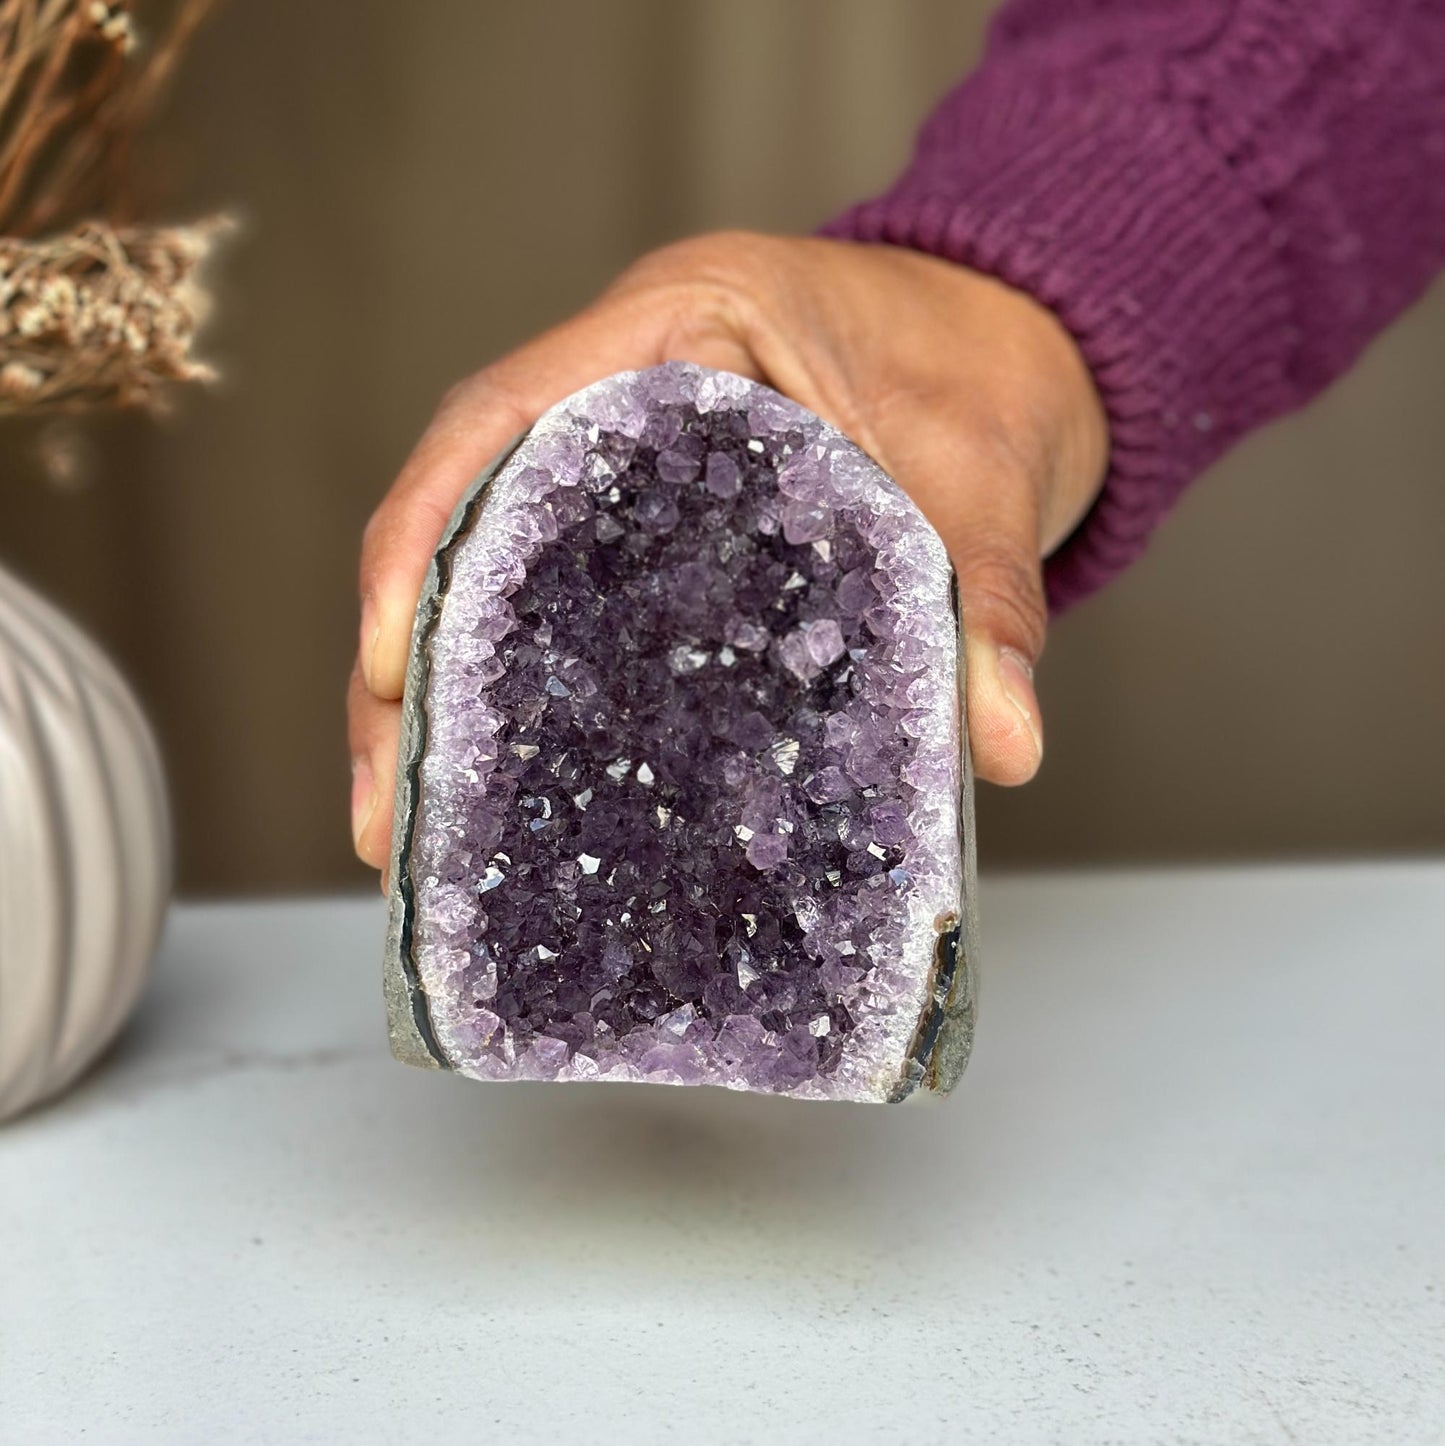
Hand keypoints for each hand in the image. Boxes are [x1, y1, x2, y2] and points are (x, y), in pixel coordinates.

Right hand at [350, 232, 1107, 871]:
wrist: (1018, 343)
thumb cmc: (987, 373)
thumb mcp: (991, 480)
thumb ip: (992, 600)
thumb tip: (1000, 746)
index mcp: (685, 320)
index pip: (502, 418)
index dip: (422, 538)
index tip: (387, 667)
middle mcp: (624, 379)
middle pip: (463, 512)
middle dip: (405, 657)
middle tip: (387, 808)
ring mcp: (625, 450)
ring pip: (488, 562)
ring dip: (441, 689)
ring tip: (415, 825)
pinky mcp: (651, 519)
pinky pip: (554, 590)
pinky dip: (515, 679)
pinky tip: (504, 778)